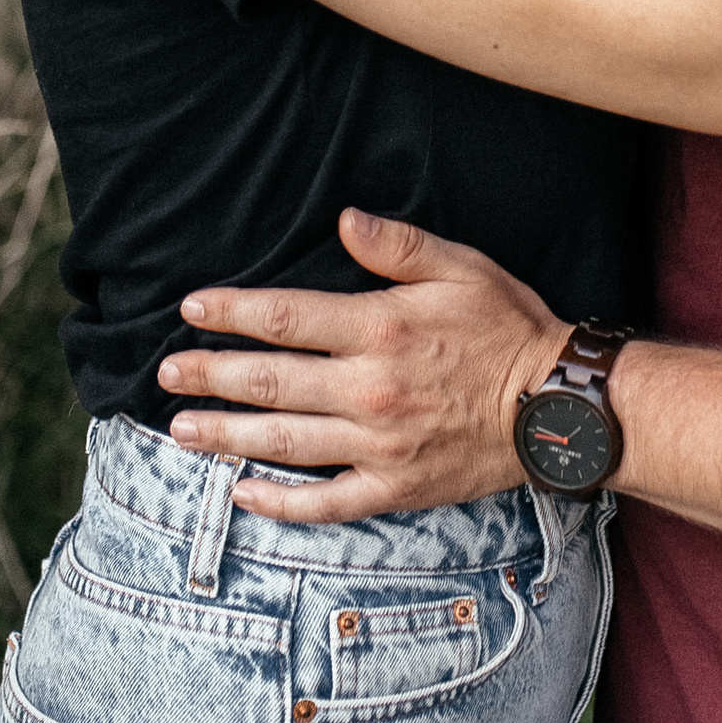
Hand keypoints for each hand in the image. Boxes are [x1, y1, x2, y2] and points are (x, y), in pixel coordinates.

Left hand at [158, 209, 566, 522]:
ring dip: (226, 435)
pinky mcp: (394, 489)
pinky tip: (242, 494)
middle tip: (165, 373)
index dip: (232, 312)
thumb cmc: (509, 328)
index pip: (285, 318)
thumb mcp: (461, 267)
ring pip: (283, 442)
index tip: (191, 310)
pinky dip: (279, 503)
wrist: (556, 409)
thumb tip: (343, 219)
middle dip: (211, 374)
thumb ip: (397, 245)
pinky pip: (325, 503)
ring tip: (181, 429)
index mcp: (380, 329)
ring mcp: (378, 446)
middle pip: (270, 381)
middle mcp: (369, 390)